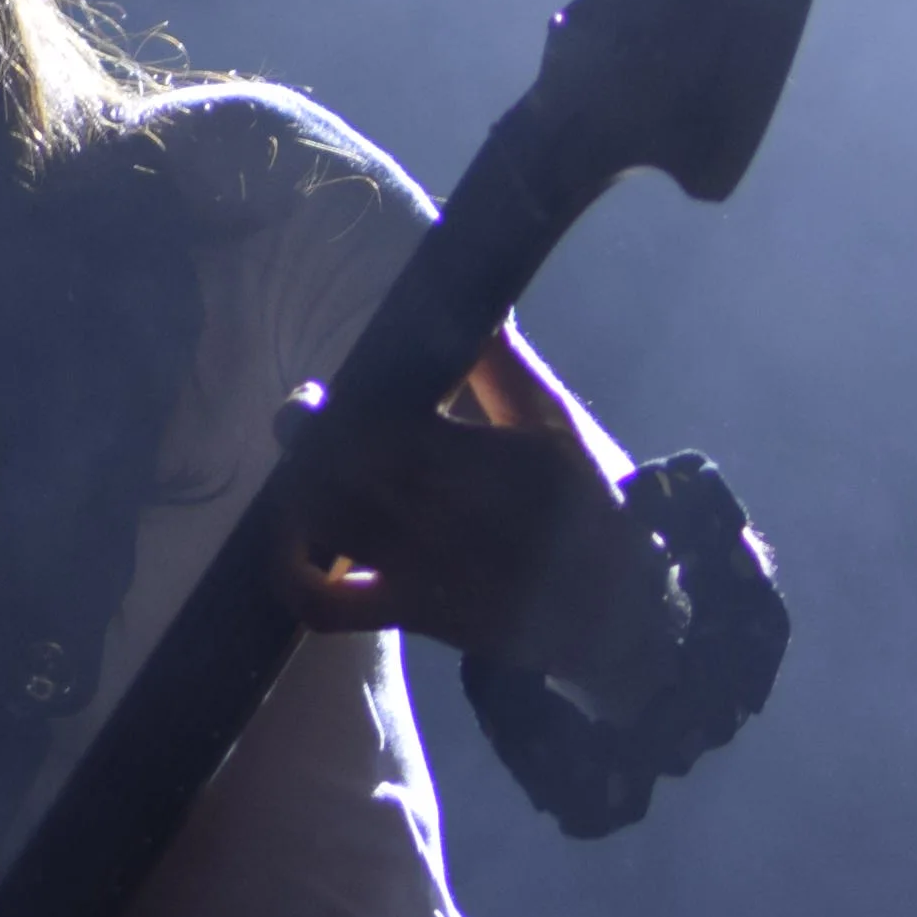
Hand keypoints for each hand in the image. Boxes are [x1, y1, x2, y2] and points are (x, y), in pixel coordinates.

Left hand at [277, 404, 672, 699]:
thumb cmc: (591, 501)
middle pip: (340, 465)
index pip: (382, 420)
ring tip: (310, 461)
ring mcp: (422, 570)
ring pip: (328, 519)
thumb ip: (504, 366)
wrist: (623, 608)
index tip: (335, 385)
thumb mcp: (558, 424)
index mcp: (483, 457)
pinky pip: (329, 606)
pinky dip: (292, 573)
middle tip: (309, 412)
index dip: (343, 402)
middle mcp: (444, 516)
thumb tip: (475, 303)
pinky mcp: (411, 613)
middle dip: (314, 433)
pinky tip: (295, 538)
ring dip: (304, 484)